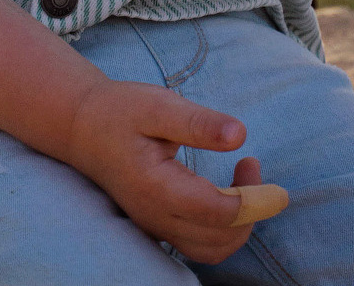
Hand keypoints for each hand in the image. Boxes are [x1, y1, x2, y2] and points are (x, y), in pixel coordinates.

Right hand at [65, 78, 285, 263]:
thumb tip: (240, 135)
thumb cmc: (120, 110)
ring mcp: (155, 226)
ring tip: (246, 181)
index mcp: (156, 187)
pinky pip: (199, 245)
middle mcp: (155, 216)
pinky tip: (228, 194)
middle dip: (251, 210)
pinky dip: (223, 229)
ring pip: (211, 249)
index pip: (217, 212)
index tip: (271, 180)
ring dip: (240, 224)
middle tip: (254, 166)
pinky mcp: (157, 225)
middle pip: (219, 238)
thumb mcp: (158, 105)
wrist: (82, 126)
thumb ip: (198, 122)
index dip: (253, 201)